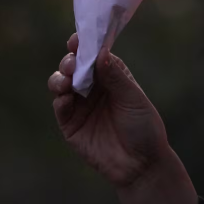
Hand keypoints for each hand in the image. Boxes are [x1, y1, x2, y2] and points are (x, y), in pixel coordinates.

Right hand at [48, 33, 169, 186]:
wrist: (141, 165)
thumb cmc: (143, 127)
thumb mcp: (133, 98)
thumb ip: (115, 76)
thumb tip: (100, 52)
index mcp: (110, 76)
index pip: (93, 55)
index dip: (84, 45)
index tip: (77, 39)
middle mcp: (92, 87)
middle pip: (74, 66)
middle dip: (70, 61)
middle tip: (73, 64)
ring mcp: (79, 105)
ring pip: (61, 83)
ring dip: (60, 78)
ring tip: (67, 81)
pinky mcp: (70, 125)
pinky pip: (60, 108)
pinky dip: (60, 100)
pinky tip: (65, 98)